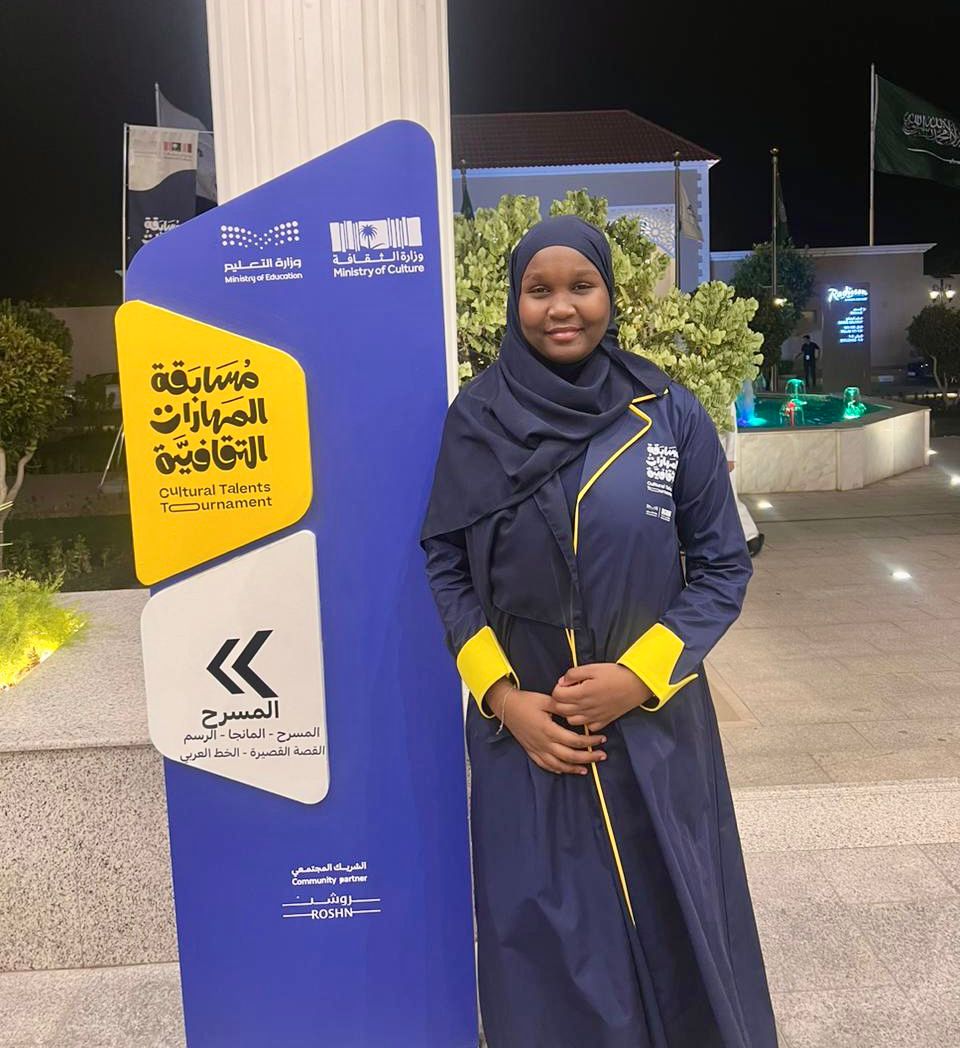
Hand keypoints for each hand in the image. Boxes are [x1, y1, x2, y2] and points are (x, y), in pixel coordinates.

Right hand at [486, 679, 606, 775]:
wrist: (506, 706)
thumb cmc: (526, 701)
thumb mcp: (545, 700)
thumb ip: (562, 707)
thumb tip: (579, 710)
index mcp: (549, 730)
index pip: (574, 741)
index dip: (590, 742)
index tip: (601, 738)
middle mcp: (543, 743)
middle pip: (570, 756)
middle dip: (588, 757)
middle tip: (602, 756)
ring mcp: (536, 749)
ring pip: (558, 764)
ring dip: (573, 768)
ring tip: (586, 769)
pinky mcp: (531, 750)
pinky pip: (544, 764)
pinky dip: (556, 769)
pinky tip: (564, 770)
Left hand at [551, 663, 652, 731]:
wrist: (637, 685)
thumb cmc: (615, 674)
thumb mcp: (592, 668)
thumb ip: (573, 674)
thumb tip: (561, 682)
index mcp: (581, 694)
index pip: (557, 696)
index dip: (557, 688)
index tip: (565, 684)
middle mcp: (585, 708)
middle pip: (561, 710)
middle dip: (559, 701)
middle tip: (567, 692)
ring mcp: (594, 717)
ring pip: (571, 721)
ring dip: (569, 712)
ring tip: (576, 702)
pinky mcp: (604, 721)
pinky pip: (588, 727)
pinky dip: (584, 721)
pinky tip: (588, 711)